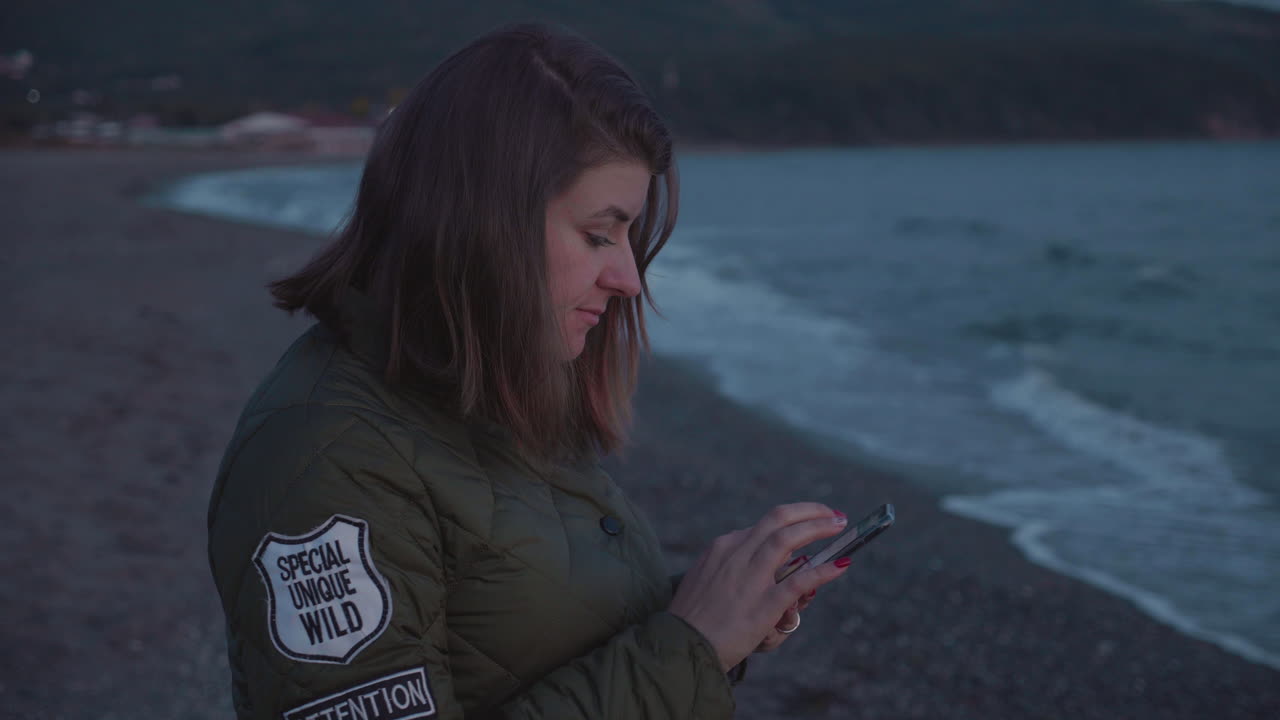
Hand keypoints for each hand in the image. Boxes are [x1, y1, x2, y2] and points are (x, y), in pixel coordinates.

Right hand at [668, 503, 852, 671]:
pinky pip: (799, 582)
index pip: (764, 525)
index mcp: (722, 547)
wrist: (680, 646)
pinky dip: (822, 571)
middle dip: (810, 511)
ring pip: (788, 538)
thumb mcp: (703, 579)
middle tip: (833, 516)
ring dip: (819, 527)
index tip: (810, 521)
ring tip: (841, 526)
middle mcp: (736, 554)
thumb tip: (757, 565)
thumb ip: (728, 568)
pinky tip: (839, 566)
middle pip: (778, 519)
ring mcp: (750, 578)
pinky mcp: (762, 606)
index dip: (793, 520)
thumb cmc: (691, 618)